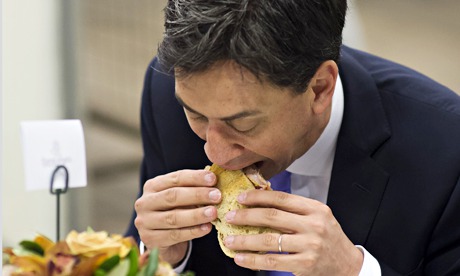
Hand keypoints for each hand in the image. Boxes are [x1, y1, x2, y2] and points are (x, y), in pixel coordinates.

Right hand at [134, 169, 220, 264]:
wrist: (162, 241)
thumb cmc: (175, 212)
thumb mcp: (181, 198)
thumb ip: (192, 188)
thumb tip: (214, 179)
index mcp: (152, 186)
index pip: (175, 178)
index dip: (195, 178)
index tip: (213, 178)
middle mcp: (145, 202)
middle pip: (173, 196)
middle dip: (197, 195)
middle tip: (217, 196)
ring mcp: (145, 222)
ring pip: (174, 217)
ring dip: (196, 215)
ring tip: (214, 213)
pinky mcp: (150, 240)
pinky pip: (175, 235)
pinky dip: (193, 231)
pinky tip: (207, 228)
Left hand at [222, 190, 363, 274]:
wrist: (348, 265)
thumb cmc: (327, 238)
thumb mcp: (317, 217)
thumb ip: (294, 210)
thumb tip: (260, 200)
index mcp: (315, 209)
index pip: (281, 198)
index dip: (258, 197)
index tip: (240, 198)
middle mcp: (314, 225)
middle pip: (272, 216)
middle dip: (246, 216)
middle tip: (229, 216)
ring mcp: (310, 245)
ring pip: (269, 240)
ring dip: (245, 240)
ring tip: (229, 240)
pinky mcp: (305, 264)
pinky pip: (273, 261)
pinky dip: (253, 260)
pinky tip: (241, 258)